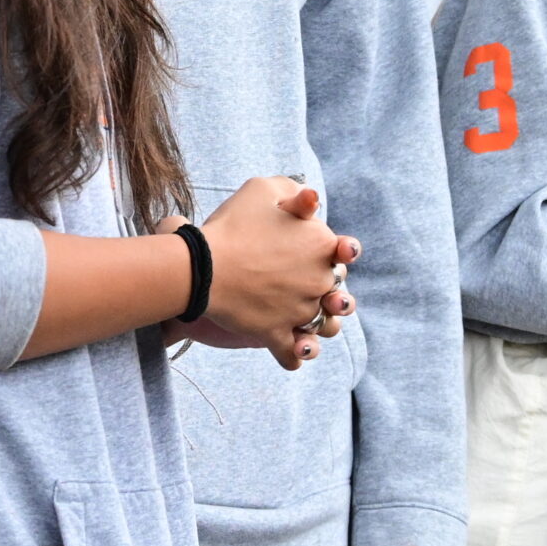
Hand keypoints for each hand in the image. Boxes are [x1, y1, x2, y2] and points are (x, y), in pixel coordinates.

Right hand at [166, 180, 356, 368]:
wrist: (201, 265)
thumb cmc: (231, 224)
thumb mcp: (262, 189)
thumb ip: (292, 192)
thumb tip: (309, 199)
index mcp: (321, 245)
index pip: (345, 253)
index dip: (338, 253)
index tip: (328, 253)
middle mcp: (318, 281)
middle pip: (337, 290)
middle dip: (329, 290)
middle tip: (308, 285)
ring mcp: (299, 311)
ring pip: (325, 327)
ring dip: (321, 326)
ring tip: (309, 323)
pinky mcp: (276, 334)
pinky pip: (293, 355)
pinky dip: (294, 355)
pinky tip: (292, 352)